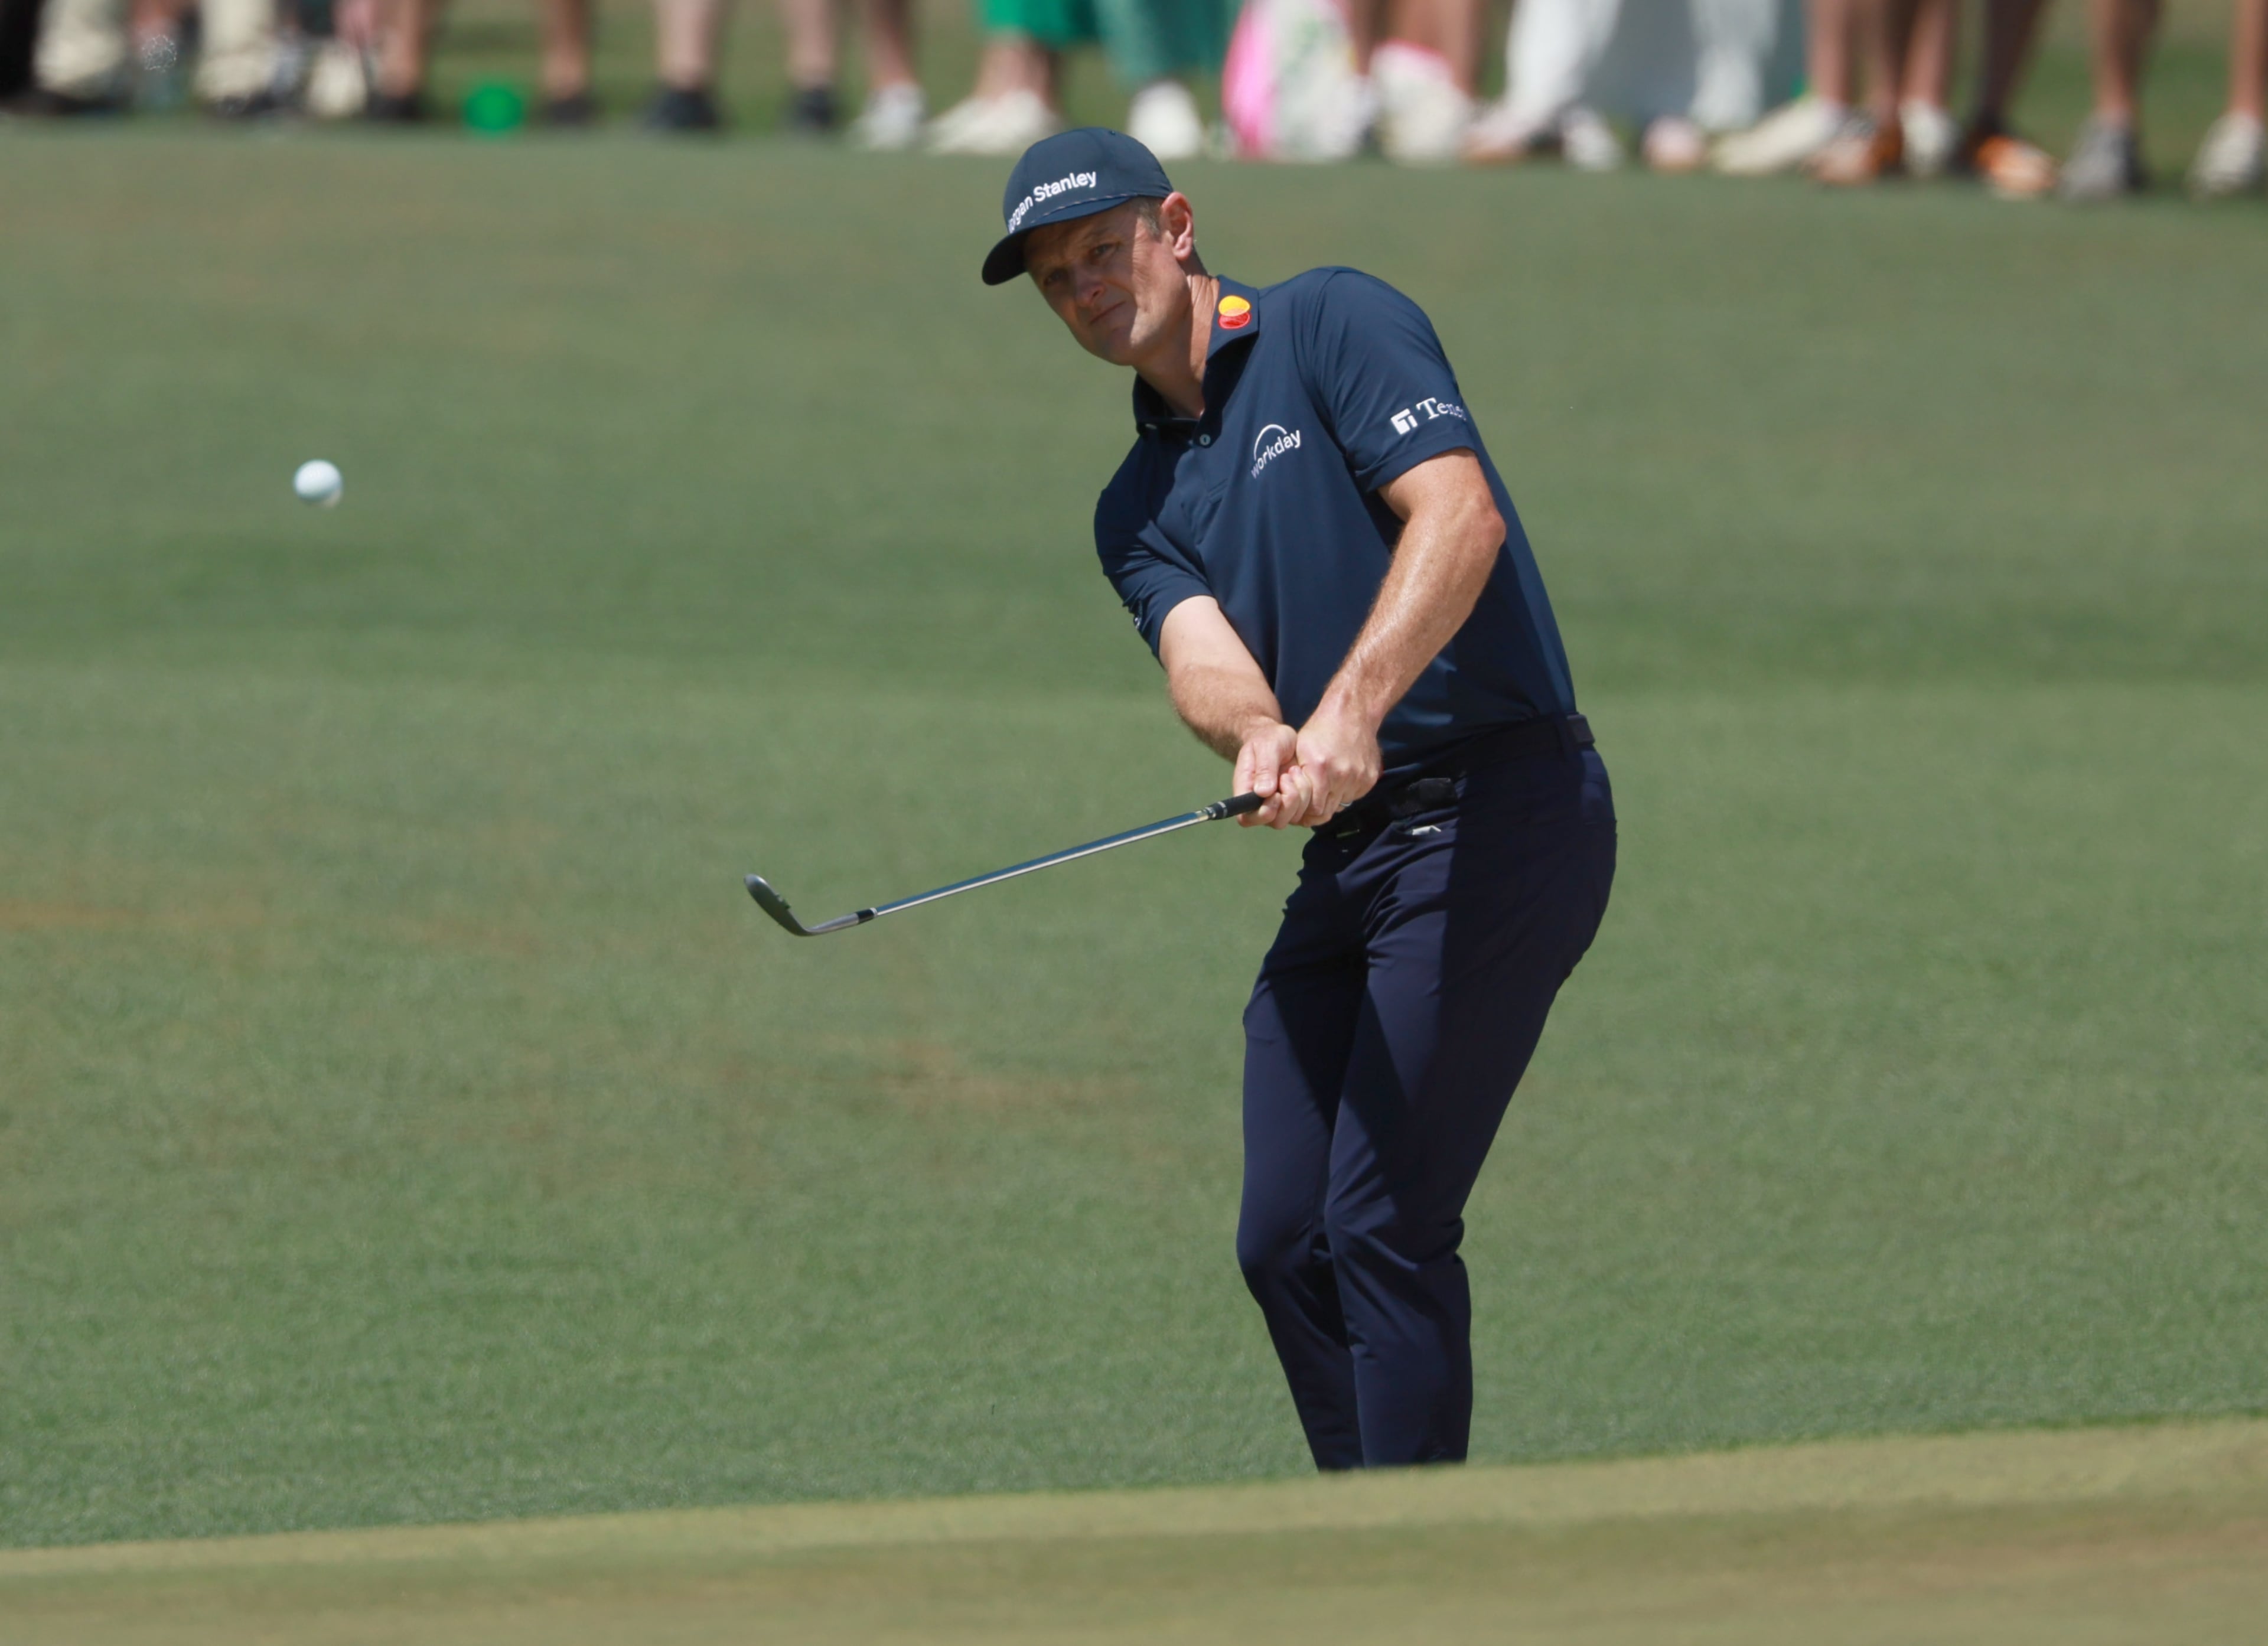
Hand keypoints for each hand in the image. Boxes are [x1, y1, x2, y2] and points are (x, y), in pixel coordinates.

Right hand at [1232, 720, 1311, 828]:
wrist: (1280, 738)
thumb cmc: (1268, 739)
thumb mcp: (1267, 746)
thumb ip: (1265, 768)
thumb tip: (1263, 792)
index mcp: (1245, 791)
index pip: (1246, 818)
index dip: (1263, 813)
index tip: (1276, 794)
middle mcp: (1259, 803)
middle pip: (1273, 821)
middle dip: (1288, 803)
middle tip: (1288, 776)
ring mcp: (1275, 806)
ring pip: (1290, 819)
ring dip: (1299, 797)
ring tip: (1295, 772)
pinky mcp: (1291, 805)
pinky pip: (1302, 812)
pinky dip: (1308, 796)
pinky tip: (1302, 776)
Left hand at [1280, 703, 1382, 827]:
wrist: (1352, 712)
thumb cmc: (1320, 730)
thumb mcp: (1299, 750)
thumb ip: (1295, 778)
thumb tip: (1290, 803)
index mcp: (1320, 768)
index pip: (1314, 809)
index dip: (1306, 811)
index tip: (1302, 806)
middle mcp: (1341, 776)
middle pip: (1328, 811)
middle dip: (1318, 808)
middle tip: (1312, 800)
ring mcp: (1358, 777)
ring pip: (1342, 803)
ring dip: (1333, 798)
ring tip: (1327, 783)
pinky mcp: (1370, 777)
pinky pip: (1355, 794)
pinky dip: (1346, 790)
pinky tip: (1341, 775)